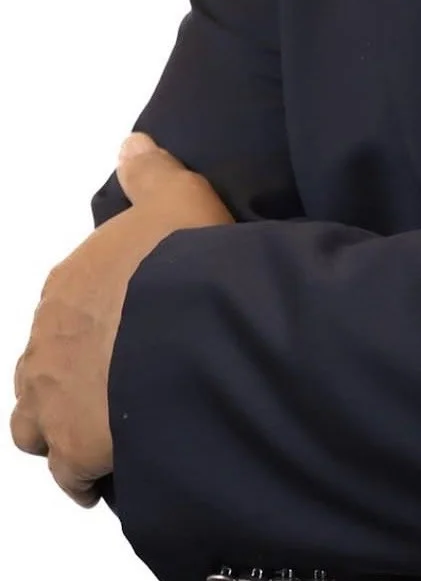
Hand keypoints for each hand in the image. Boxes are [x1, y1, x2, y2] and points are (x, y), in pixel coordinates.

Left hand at [10, 133, 233, 505]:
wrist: (190, 325)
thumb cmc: (183, 258)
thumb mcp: (178, 195)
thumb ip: (150, 173)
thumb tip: (130, 144)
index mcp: (67, 282)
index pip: (63, 303)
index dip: (92, 316)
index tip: (124, 323)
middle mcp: (46, 340)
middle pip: (39, 366)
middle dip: (66, 376)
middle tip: (112, 380)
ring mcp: (54, 398)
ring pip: (33, 422)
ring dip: (58, 426)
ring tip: (98, 430)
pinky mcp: (74, 447)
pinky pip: (66, 472)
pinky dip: (81, 475)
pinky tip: (108, 471)